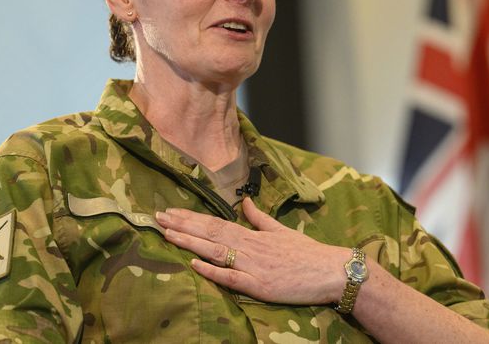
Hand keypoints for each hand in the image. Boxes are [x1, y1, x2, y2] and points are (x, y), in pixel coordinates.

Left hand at [155, 197, 350, 304]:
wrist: (331, 271)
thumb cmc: (308, 253)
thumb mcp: (282, 230)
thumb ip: (260, 218)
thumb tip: (246, 202)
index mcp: (254, 235)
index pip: (216, 223)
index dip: (192, 217)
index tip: (171, 211)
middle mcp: (250, 247)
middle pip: (210, 233)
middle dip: (183, 225)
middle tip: (157, 216)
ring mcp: (253, 266)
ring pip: (216, 251)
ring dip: (190, 242)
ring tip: (167, 233)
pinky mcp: (260, 286)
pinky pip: (231, 278)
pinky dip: (212, 271)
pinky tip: (193, 264)